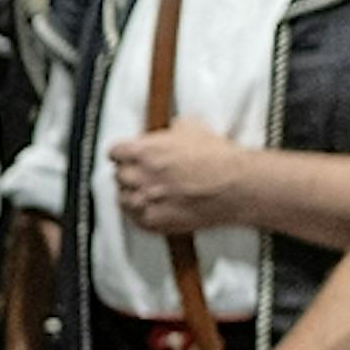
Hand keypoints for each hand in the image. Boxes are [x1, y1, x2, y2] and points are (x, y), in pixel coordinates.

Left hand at [105, 124, 257, 236]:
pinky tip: (154, 208)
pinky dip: (141, 214)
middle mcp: (138, 176)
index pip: (114, 152)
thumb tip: (170, 130)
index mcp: (142, 151)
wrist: (235, 186)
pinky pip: (135, 219)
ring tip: (148, 193)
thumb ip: (171, 129)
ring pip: (123, 199)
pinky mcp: (155, 222)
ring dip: (133, 195)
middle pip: (118, 176)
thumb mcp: (192, 126)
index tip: (128, 156)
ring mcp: (145, 201)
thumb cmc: (217, 158)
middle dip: (130, 173)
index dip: (123, 154)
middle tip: (144, 174)